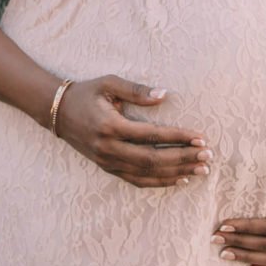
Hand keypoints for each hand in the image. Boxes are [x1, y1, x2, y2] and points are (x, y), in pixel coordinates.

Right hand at [56, 74, 213, 187]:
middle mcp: (109, 148)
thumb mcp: (109, 83)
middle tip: (208, 157)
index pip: (152, 135)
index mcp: (111, 126)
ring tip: (201, 170)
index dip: (178, 137)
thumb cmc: (86, 92)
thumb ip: (136, 90)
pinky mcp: (107, 168)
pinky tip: (179, 179)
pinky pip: (136, 180)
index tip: (201, 138)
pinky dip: (159, 182)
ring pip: (146, 174)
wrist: (57, 112)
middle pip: (153, 160)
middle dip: (183, 158)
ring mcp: (107, 162)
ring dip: (176, 173)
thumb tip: (164, 95)